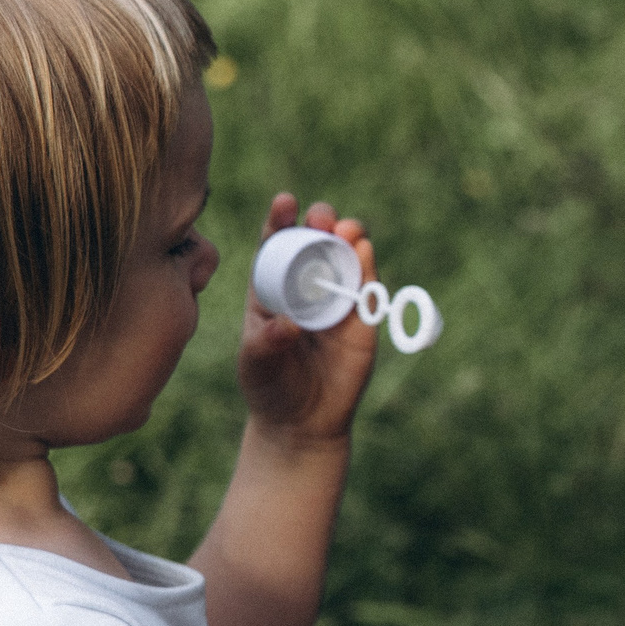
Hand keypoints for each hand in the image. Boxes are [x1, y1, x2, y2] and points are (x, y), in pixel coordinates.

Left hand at [236, 194, 380, 447]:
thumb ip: (266, 344)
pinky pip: (368, 287)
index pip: (277, 246)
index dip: (281, 220)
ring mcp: (337, 300)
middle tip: (321, 217)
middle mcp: (307, 287)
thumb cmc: (270, 387)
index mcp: (273, 287)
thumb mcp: (256, 364)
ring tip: (346, 230)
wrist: (303, 423)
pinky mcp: (363, 320)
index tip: (285, 202)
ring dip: (348, 237)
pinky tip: (364, 252)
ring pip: (346, 258)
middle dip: (320, 222)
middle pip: (315, 243)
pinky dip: (367, 266)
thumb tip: (286, 325)